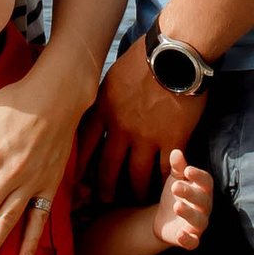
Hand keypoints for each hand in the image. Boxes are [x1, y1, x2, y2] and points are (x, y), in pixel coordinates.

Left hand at [90, 35, 200, 204]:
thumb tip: (95, 110)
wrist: (176, 54)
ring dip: (134, 192)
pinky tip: (162, 191)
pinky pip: (165, 170)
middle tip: (102, 201)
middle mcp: (122, 128)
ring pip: (136, 176)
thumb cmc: (144, 58)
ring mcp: (148, 136)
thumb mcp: (112, 76)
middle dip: (104, 189)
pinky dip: (163, 183)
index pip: (86, 145)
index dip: (81, 166)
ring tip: (134, 200)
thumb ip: (103, 99)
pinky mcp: (173, 139)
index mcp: (104, 110)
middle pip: (107, 168)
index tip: (78, 180)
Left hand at [153, 148, 213, 249]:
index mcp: (202, 190)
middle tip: (175, 186)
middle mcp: (204, 207)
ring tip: (177, 206)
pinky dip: (188, 239)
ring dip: (189, 214)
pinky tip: (179, 234)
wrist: (164, 217)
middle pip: (203, 200)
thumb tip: (176, 151)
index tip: (187, 169)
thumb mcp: (174, 178)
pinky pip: (193, 242)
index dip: (199, 176)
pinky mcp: (190, 239)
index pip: (206, 182)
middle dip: (190, 193)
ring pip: (199, 221)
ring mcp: (198, 224)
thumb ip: (177, 167)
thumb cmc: (175, 193)